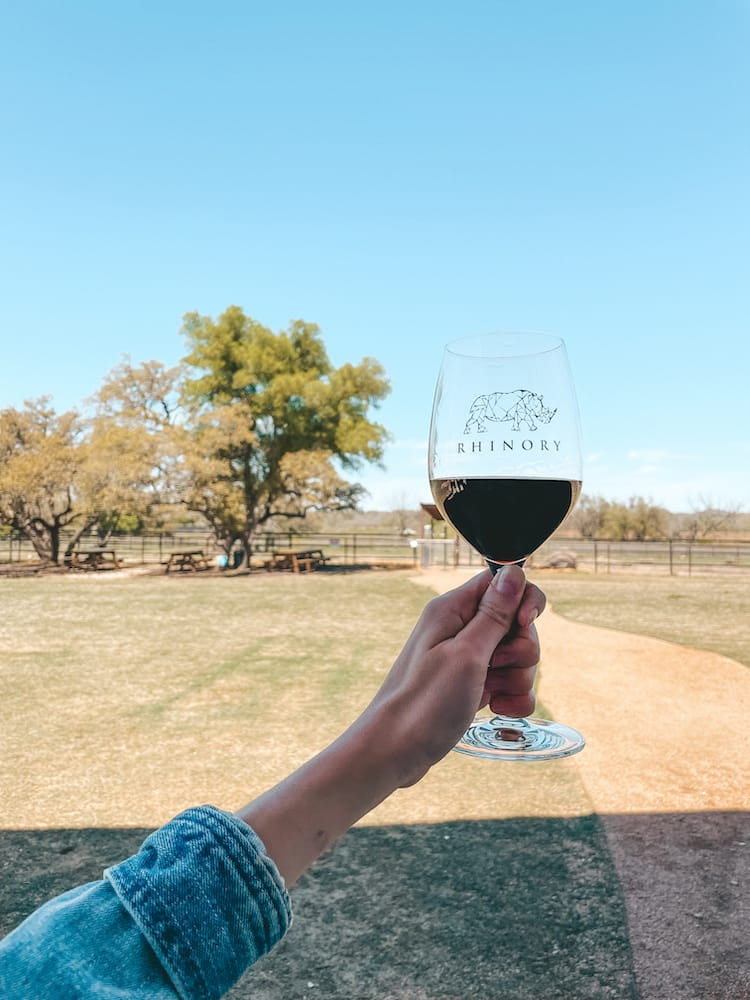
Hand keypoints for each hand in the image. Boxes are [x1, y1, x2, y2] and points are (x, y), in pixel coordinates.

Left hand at [362, 564, 544, 784]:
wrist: (394, 752)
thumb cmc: (423, 703)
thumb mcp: (466, 655)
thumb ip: (494, 614)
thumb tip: (514, 570)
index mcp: (452, 610)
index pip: (503, 583)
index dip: (524, 602)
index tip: (522, 626)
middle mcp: (458, 629)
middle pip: (516, 624)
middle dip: (521, 650)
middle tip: (496, 667)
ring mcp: (465, 659)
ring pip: (516, 657)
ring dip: (516, 678)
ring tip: (492, 696)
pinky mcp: (470, 684)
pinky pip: (508, 683)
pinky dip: (510, 697)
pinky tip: (497, 710)